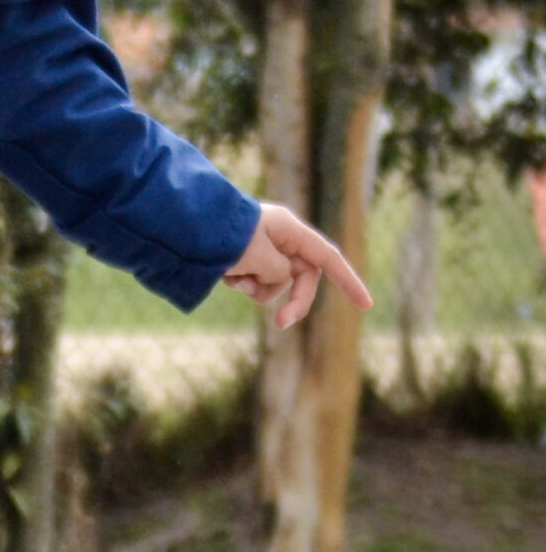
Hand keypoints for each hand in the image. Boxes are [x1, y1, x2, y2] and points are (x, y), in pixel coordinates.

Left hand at [222, 202, 373, 328]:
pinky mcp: (244, 258)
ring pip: (275, 284)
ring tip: (235, 278)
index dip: (348, 281)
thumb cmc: (225, 237)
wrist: (184, 228)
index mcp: (289, 230)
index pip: (328, 257)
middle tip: (281, 324)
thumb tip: (278, 278)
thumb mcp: (261, 258)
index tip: (366, 305)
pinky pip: (254, 281)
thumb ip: (280, 272)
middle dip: (292, 300)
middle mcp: (279, 238)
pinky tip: (225, 275)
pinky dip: (243, 284)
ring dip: (259, 290)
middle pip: (302, 277)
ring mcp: (261, 248)